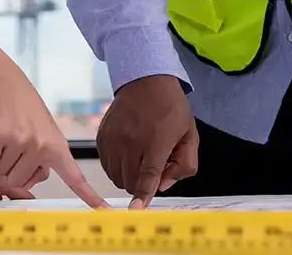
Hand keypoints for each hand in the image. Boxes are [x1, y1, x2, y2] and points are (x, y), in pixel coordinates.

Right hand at [0, 59, 106, 208]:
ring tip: (7, 139)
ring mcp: (21, 141)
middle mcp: (41, 146)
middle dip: (12, 169)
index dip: (89, 196)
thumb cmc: (26, 110)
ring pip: (3, 175)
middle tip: (15, 146)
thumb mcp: (46, 132)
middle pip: (20, 182)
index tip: (104, 211)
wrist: (6, 82)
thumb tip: (28, 186)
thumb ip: (44, 159)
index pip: (75, 177)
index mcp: (58, 146)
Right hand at [96, 75, 197, 208]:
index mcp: (157, 141)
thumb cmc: (170, 108)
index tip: (136, 209)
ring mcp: (114, 138)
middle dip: (141, 184)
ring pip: (116, 176)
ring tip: (140, 157)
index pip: (148, 175)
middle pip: (130, 181)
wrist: (146, 81)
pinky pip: (106, 164)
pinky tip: (127, 153)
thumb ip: (184, 165)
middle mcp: (132, 140)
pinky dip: (116, 166)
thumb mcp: (189, 135)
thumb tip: (163, 186)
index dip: (142, 195)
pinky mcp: (102, 136)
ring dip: (128, 176)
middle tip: (151, 165)